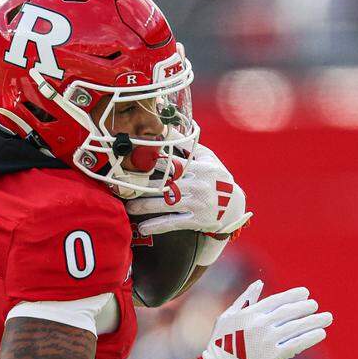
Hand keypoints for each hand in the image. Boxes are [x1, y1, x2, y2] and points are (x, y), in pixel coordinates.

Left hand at [127, 144, 250, 238]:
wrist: (234, 207)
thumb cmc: (215, 179)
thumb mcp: (208, 159)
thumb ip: (188, 146)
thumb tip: (167, 130)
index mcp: (199, 168)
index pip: (172, 163)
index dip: (152, 162)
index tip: (133, 162)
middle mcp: (198, 185)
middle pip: (165, 185)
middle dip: (143, 187)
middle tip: (123, 188)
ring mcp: (197, 204)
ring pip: (165, 204)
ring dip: (144, 207)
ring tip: (129, 208)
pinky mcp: (197, 220)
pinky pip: (173, 223)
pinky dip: (156, 226)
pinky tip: (142, 228)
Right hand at [199, 281, 332, 358]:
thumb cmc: (222, 341)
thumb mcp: (228, 316)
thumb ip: (245, 299)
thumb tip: (259, 283)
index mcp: (249, 313)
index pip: (277, 300)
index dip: (293, 295)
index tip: (305, 293)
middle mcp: (259, 324)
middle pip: (289, 312)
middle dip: (306, 307)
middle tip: (315, 305)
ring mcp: (267, 340)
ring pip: (296, 327)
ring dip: (314, 321)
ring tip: (327, 318)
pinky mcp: (273, 356)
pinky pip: (297, 343)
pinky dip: (310, 337)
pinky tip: (320, 333)